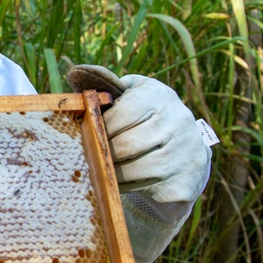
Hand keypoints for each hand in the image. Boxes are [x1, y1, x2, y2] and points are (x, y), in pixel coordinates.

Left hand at [67, 65, 209, 203]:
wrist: (186, 148)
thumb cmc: (146, 115)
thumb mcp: (131, 93)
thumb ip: (105, 84)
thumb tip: (75, 73)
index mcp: (160, 96)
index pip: (123, 113)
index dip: (101, 126)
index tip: (90, 132)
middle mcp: (178, 122)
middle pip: (126, 145)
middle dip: (102, 151)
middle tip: (90, 154)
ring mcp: (184, 153)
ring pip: (134, 169)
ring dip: (110, 171)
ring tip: (100, 168)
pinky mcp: (184, 181)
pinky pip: (146, 189)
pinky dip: (126, 187)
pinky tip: (117, 182)